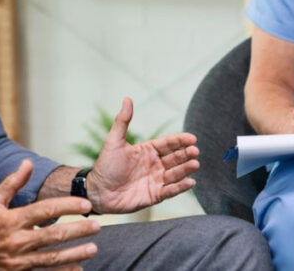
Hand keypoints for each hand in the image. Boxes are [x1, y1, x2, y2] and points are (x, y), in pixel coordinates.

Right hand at [0, 159, 98, 269]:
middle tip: (97, 226)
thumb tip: (28, 163)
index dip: (68, 206)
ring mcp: (18, 261)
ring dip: (75, 253)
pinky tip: (78, 269)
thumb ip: (13, 182)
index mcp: (12, 219)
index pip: (46, 210)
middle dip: (78, 230)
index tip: (86, 204)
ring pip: (52, 257)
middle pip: (53, 235)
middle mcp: (17, 240)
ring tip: (93, 248)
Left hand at [87, 97, 198, 213]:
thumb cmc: (105, 166)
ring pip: (175, 173)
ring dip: (186, 169)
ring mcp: (156, 180)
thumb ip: (122, 121)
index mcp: (147, 151)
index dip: (180, 140)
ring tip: (195, 164)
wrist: (98, 192)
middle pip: (175, 158)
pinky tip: (190, 182)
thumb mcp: (114, 141)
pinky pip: (170, 191)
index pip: (168, 144)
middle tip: (195, 151)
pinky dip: (181, 187)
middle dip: (186, 154)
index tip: (192, 138)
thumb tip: (127, 98)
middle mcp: (154, 165)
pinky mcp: (155, 196)